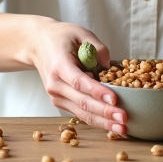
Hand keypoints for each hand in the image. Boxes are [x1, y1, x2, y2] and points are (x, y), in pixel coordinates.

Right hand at [28, 21, 125, 135]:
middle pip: (82, 101)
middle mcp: (55, 84)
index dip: (97, 91)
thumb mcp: (80, 33)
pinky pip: (80, 113)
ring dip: (103, 122)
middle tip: (124, 119)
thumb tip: (109, 66)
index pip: (79, 81)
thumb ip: (97, 47)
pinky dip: (96, 119)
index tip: (115, 99)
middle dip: (105, 112)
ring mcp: (56, 96)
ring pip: (82, 112)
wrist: (38, 45)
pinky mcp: (60, 102)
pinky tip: (111, 125)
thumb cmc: (61, 37)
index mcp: (60, 64)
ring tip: (122, 129)